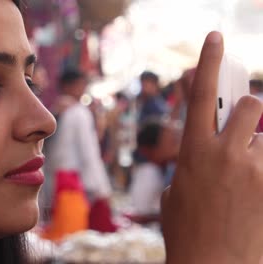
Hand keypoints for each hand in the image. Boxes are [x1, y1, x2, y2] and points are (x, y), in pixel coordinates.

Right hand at [161, 32, 262, 263]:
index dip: (208, 62)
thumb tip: (202, 155)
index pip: (198, 94)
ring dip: (258, 147)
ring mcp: (253, 169)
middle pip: (248, 104)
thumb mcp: (175, 194)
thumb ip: (189, 166)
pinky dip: (262, 166)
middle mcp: (223, 153)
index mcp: (192, 152)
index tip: (215, 37)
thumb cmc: (187, 232)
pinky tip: (250, 189)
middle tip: (244, 130)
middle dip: (247, 110)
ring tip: (246, 174)